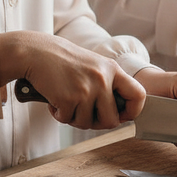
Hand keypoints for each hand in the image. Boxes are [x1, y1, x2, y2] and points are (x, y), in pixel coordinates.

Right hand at [0, 32, 145, 129]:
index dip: (132, 111)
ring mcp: (86, 89)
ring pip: (87, 124)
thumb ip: (108, 84)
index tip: (121, 116)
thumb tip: (119, 115)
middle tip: (85, 115)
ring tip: (66, 103)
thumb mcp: (94, 65)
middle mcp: (103, 79)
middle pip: (112, 120)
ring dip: (75, 119)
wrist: (36, 52)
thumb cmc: (64, 61)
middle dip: (98, 123)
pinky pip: (68, 120)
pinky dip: (59, 115)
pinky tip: (55, 100)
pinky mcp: (68, 98)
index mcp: (112, 69)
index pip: (139, 95)